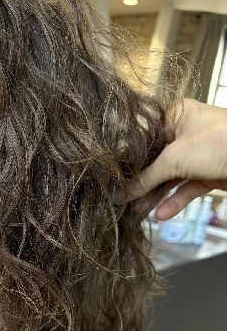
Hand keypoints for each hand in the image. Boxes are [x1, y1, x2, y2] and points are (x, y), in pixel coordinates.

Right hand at [121, 99, 226, 219]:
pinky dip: (173, 201)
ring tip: (137, 211)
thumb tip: (119, 193)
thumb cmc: (220, 142)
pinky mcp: (207, 174)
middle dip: (141, 183)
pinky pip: (185, 189)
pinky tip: (161, 214)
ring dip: (154, 195)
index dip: (129, 160)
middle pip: (155, 161)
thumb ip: (145, 178)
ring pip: (169, 178)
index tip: (114, 178)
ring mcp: (197, 155)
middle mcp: (186, 133)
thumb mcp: (174, 160)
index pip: (144, 140)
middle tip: (122, 199)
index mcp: (176, 116)